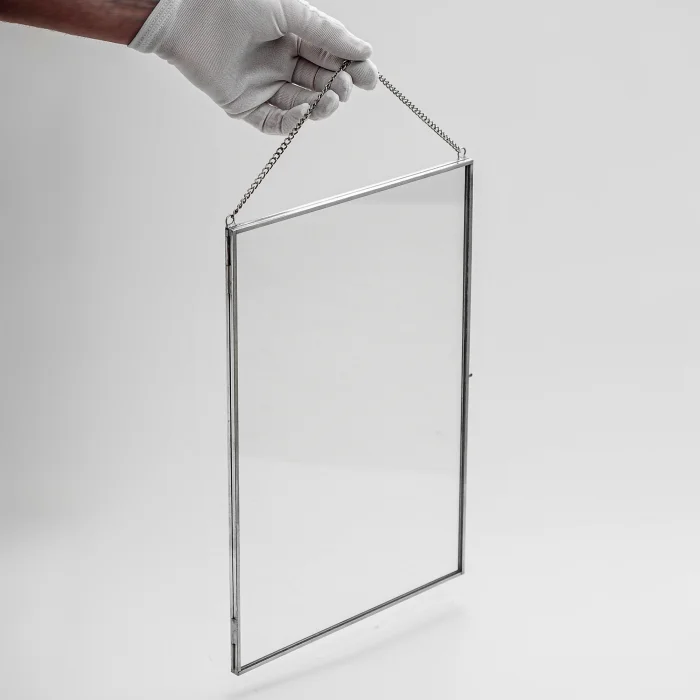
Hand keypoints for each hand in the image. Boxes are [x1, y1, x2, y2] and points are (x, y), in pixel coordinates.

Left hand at [130, 0, 377, 133]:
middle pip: (319, 83)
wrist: (186, 13)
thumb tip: (364, 50)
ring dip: (320, 106)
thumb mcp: (290, 11)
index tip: (369, 78)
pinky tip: (304, 112)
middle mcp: (279, 62)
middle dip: (338, 87)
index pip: (329, 58)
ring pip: (302, 105)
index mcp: (291, 36)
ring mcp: (263, 85)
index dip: (351, 68)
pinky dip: (292, 122)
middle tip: (346, 86)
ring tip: (330, 99)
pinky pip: (274, 122)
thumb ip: (327, 33)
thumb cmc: (233, 1)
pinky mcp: (245, 105)